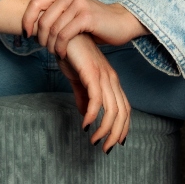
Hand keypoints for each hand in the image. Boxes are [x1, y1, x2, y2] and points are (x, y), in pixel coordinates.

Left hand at [22, 0, 148, 58]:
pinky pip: (63, 35)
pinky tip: (62, 53)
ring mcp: (78, 4)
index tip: (26, 34)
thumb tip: (32, 22)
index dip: (27, 20)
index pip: (35, 3)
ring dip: (50, 45)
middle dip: (40, 38)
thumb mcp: (72, 13)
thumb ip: (56, 13)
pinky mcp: (86, 17)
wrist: (121, 22)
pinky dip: (60, 47)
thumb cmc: (95, 21)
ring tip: (55, 52)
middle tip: (46, 48)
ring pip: (52, 29)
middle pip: (42, 19)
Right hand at [56, 34, 130, 151]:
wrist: (60, 34)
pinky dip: (93, 115)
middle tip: (106, 149)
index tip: (117, 143)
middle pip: (122, 112)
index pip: (124, 108)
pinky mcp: (91, 73)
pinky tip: (86, 126)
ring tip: (96, 142)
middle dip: (116, 133)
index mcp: (110, 80)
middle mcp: (110, 79)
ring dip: (105, 129)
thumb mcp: (78, 79)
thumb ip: (83, 97)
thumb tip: (87, 116)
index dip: (123, 127)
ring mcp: (102, 75)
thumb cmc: (70, 54)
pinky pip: (96, 99)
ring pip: (112, 108)